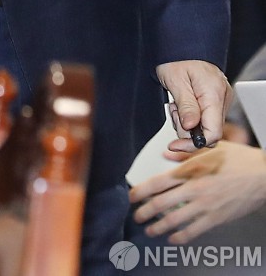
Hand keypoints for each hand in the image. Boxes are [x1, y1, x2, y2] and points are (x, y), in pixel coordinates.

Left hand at [130, 141, 265, 241]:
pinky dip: (180, 236)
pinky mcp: (216, 218)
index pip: (159, 182)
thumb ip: (186, 152)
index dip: (142, 190)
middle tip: (136, 215)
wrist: (262, 175)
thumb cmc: (238, 159)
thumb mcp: (211, 147)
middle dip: (145, 211)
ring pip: (175, 220)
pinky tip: (173, 238)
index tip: (132, 195)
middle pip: (162, 203)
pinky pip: (194, 231)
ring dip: (158, 227)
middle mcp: (196, 188)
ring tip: (149, 230)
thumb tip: (166, 154)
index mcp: (192, 169)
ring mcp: (206, 205)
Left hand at [155, 59, 230, 150]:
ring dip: (186, 121)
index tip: (174, 145)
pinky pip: (204, 118)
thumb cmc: (177, 56)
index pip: (212, 134)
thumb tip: (191, 128)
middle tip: (173, 110)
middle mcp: (222, 98)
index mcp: (214, 94)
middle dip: (186, 129)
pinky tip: (182, 102)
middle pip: (208, 132)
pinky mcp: (214, 100)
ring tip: (176, 102)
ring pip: (205, 126)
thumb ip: (186, 106)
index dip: (193, 143)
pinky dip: (190, 115)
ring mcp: (220, 99)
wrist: (181, 42)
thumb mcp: (175, 80)